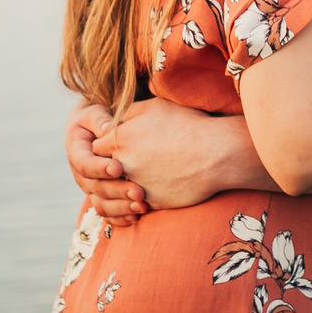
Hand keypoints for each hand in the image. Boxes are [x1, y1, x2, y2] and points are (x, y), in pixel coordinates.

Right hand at [68, 101, 148, 223]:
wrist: (97, 129)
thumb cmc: (97, 118)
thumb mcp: (94, 112)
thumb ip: (100, 119)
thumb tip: (108, 129)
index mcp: (77, 153)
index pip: (85, 164)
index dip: (100, 168)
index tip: (118, 168)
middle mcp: (82, 175)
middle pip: (97, 188)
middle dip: (118, 191)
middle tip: (139, 192)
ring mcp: (92, 189)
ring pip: (102, 205)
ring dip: (122, 208)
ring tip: (142, 206)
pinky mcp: (103, 197)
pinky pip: (109, 214)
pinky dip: (122, 218)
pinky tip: (138, 215)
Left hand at [92, 98, 246, 212]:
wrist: (216, 154)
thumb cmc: (188, 125)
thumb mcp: (156, 106)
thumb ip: (129, 112)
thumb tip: (115, 117)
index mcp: (119, 140)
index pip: (95, 148)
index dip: (104, 146)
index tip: (116, 145)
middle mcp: (123, 165)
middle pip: (103, 172)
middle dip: (110, 169)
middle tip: (123, 164)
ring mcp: (137, 186)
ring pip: (117, 192)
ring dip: (121, 188)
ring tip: (136, 180)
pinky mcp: (152, 203)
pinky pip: (136, 206)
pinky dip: (140, 201)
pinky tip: (152, 191)